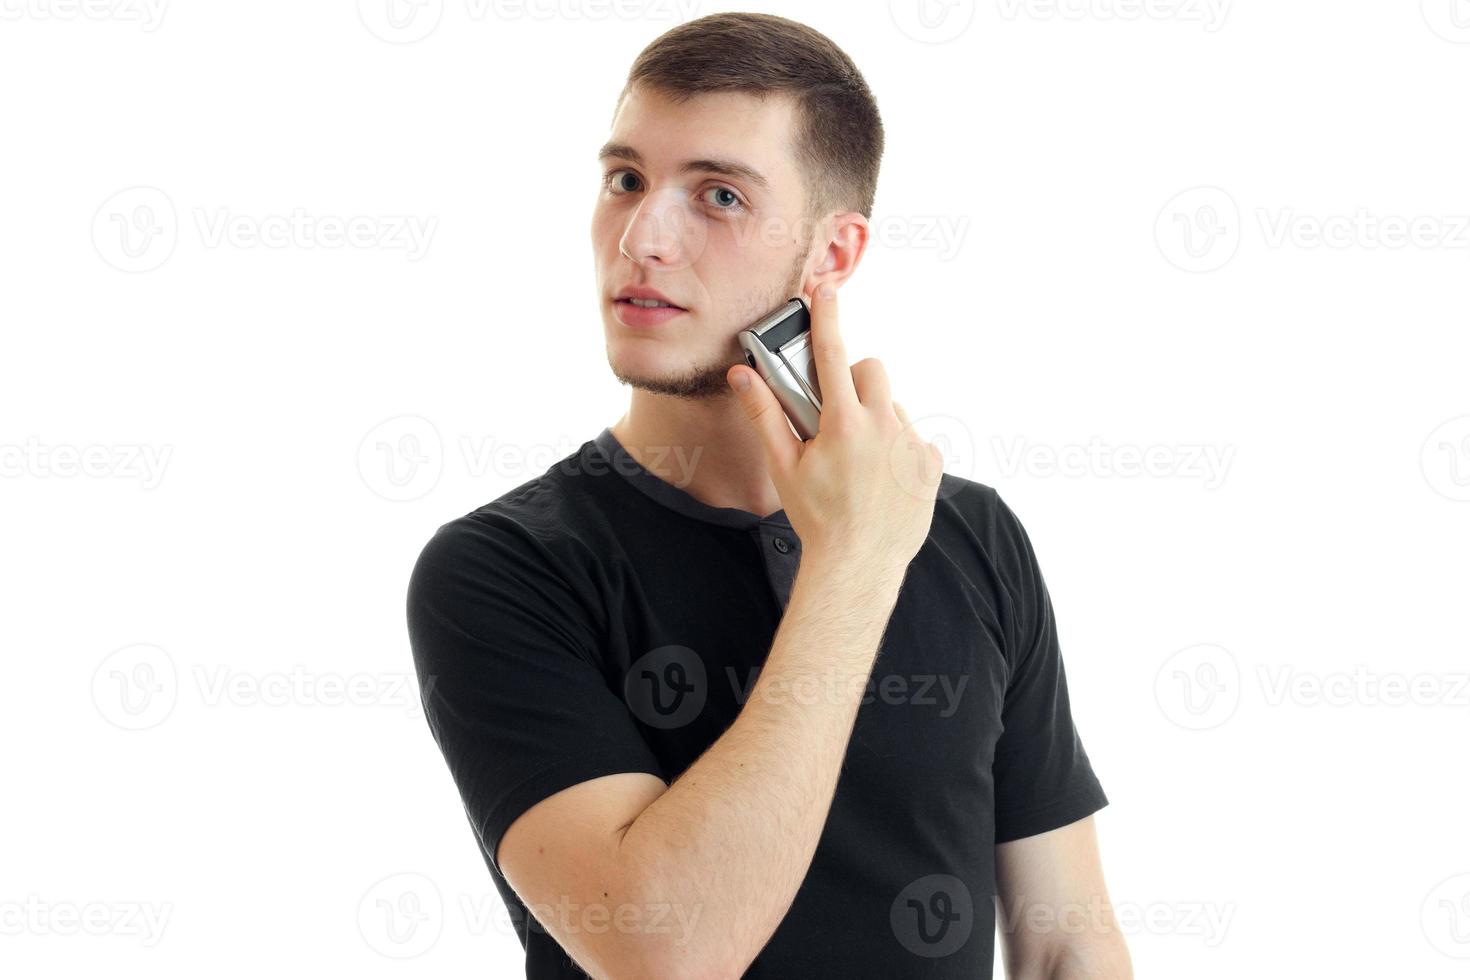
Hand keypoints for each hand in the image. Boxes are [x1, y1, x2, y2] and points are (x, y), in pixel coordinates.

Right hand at [726, 284, 943, 569]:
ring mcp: (911, 445)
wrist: (859, 565)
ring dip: (875, 418)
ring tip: (858, 458)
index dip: (827, 316)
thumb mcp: (784, 466)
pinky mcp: (931, 464)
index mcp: (843, 422)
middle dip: (854, 380)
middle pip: (872, 370)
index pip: (832, 352)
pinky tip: (881, 476)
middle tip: (836, 412)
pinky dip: (898, 448)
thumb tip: (741, 376)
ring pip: (892, 406)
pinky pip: (914, 439)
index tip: (826, 290)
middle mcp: (883, 426)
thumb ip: (764, 415)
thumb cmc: (817, 518)